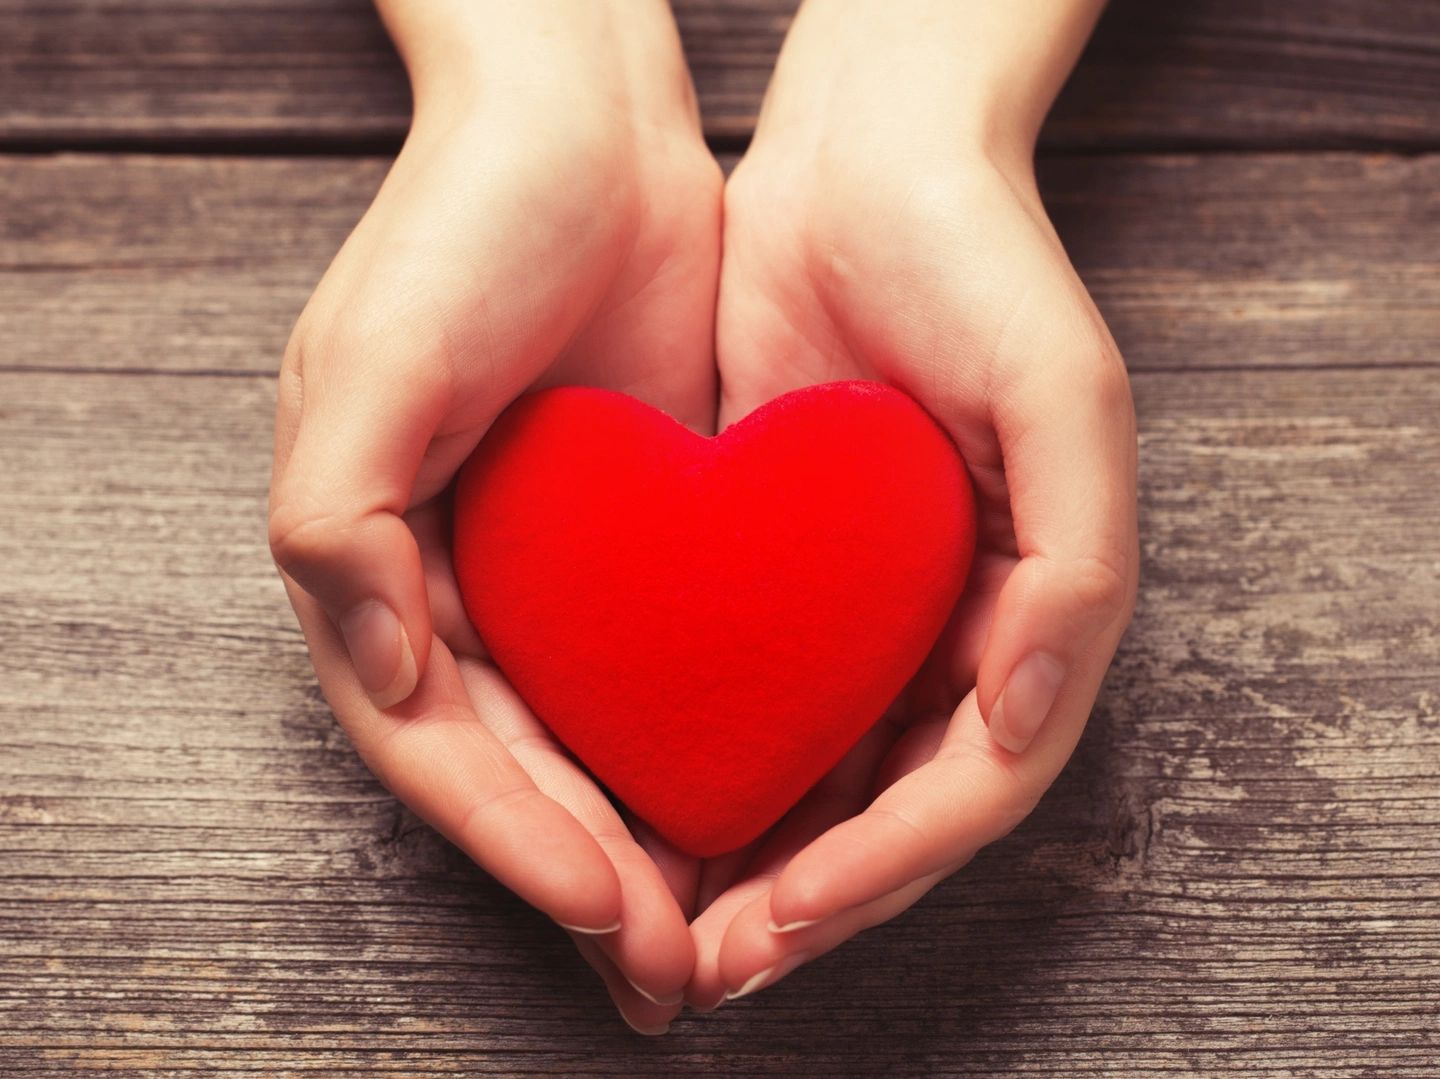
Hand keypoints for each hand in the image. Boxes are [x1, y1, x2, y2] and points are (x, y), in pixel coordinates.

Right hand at [265, 0, 721, 1033]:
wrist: (585, 127)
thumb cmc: (464, 226)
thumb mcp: (374, 363)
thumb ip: (337, 524)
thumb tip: (379, 674)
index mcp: (372, 562)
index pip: (440, 746)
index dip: (515, 839)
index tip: (606, 911)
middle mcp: (454, 584)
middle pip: (516, 771)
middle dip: (588, 877)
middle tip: (671, 973)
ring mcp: (547, 572)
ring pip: (590, 745)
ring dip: (643, 845)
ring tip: (716, 934)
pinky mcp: (634, 544)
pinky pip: (658, 675)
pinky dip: (691, 751)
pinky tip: (751, 809)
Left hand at [682, 0, 1137, 1007]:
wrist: (864, 167)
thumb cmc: (981, 268)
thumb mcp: (1062, 399)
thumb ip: (1074, 570)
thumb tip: (1019, 723)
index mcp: (1031, 611)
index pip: (966, 787)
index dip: (884, 868)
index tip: (783, 920)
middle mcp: (952, 629)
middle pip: (886, 810)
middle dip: (806, 901)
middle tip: (708, 968)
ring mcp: (868, 609)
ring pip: (813, 775)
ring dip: (750, 862)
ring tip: (667, 928)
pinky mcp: (785, 573)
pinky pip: (750, 694)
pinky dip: (709, 764)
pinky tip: (642, 802)